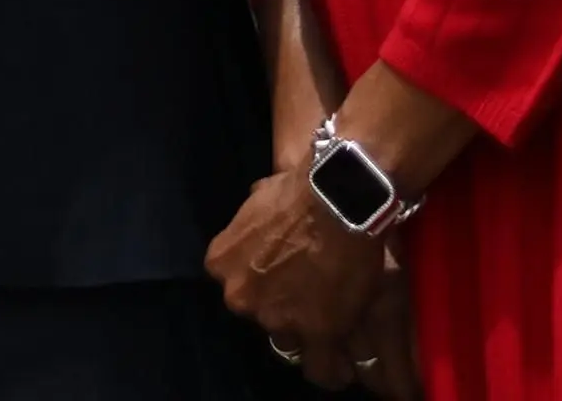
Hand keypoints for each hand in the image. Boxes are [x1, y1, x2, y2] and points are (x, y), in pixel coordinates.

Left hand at [209, 170, 407, 382]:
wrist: (336, 203)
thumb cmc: (298, 192)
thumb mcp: (256, 201)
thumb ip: (252, 225)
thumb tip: (260, 211)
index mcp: (221, 264)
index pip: (240, 290)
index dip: (264, 290)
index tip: (282, 289)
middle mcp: (240, 296)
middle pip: (261, 316)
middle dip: (282, 311)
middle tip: (308, 304)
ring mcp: (274, 317)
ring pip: (289, 341)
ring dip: (306, 335)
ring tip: (330, 330)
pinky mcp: (315, 333)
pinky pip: (320, 367)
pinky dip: (330, 369)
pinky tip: (340, 367)